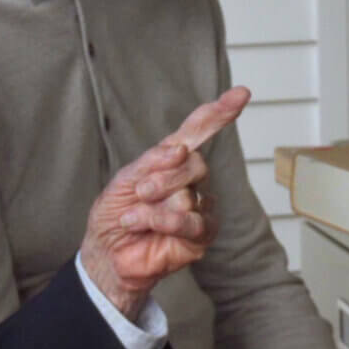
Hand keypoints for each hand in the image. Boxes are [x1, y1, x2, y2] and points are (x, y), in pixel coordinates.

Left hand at [80, 87, 249, 320]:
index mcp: (173, 161)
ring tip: (134, 218)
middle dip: (164, 176)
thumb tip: (182, 150)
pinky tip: (145, 225)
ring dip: (155, 205)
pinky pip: (193, 221)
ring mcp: (200, 208)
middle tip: (141, 192)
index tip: (241, 94)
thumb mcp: (124, 180)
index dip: (218, 113)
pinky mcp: (202, 236)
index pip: (198, 132)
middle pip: (196, 163)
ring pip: (191, 193)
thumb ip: (153, 161)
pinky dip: (165, 221)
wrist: (106, 254)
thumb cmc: (115, 215)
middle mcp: (191, 182)